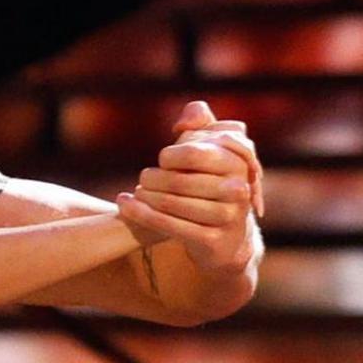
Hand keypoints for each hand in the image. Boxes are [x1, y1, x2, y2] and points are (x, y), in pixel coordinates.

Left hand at [113, 99, 261, 271]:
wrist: (228, 237)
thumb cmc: (212, 183)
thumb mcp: (212, 148)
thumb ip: (199, 121)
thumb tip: (182, 124)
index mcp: (238, 162)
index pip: (192, 153)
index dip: (170, 156)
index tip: (163, 159)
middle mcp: (238, 189)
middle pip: (177, 180)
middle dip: (152, 178)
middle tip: (143, 178)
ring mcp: (227, 217)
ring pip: (169, 203)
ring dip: (143, 196)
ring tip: (136, 191)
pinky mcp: (212, 240)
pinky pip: (168, 225)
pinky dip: (140, 214)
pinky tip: (124, 206)